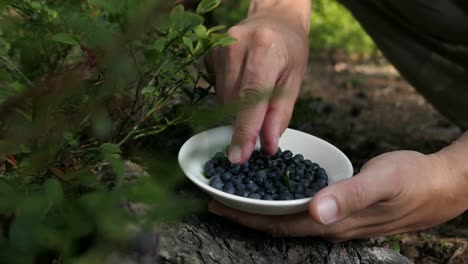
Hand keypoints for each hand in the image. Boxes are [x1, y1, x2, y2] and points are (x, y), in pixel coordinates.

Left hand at [209, 150, 467, 239]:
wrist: (439, 186)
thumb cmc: (411, 182)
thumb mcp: (381, 182)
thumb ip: (348, 196)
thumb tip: (315, 211)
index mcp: (331, 222)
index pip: (278, 224)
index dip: (246, 217)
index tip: (218, 204)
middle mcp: (328, 224)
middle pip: (277, 223)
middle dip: (246, 214)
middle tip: (218, 197)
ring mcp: (335, 218)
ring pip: (289, 217)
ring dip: (262, 207)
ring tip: (239, 193)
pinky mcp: (342, 207)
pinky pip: (303, 206)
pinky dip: (283, 198)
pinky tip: (277, 186)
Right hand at [211, 0, 309, 163]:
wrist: (274, 17)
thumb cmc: (290, 49)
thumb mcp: (295, 79)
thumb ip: (280, 113)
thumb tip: (267, 145)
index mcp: (264, 49)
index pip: (251, 97)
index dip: (244, 130)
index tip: (238, 157)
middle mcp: (236, 46)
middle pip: (234, 103)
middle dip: (245, 122)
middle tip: (259, 124)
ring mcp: (219, 49)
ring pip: (222, 100)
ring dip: (237, 110)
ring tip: (254, 93)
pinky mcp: (209, 55)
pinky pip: (216, 91)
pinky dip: (229, 98)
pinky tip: (242, 83)